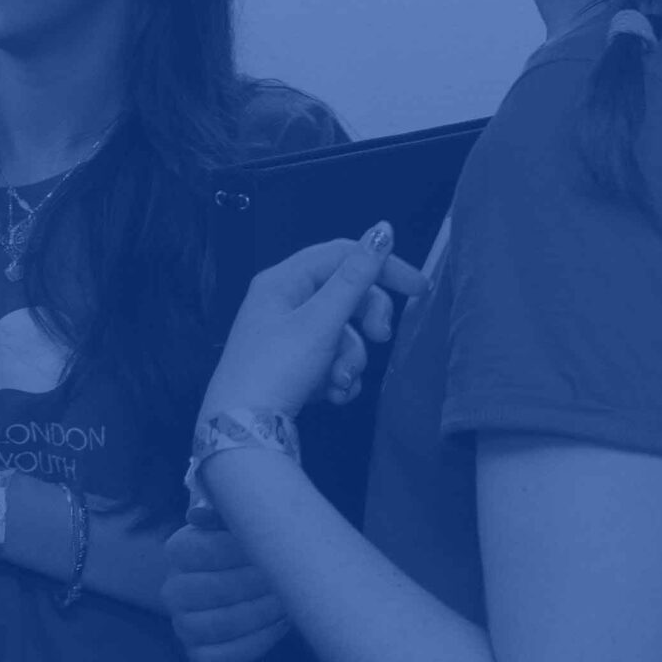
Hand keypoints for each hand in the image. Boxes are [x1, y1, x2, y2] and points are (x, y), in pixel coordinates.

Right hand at [164, 523, 288, 661]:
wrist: (250, 585)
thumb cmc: (247, 549)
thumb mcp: (239, 523)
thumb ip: (228, 513)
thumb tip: (200, 514)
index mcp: (179, 550)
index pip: (197, 549)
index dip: (236, 551)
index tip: (271, 548)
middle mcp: (174, 590)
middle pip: (211, 590)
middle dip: (255, 584)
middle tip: (288, 578)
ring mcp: (184, 626)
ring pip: (219, 626)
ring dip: (260, 614)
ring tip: (288, 602)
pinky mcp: (199, 655)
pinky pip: (223, 658)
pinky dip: (256, 643)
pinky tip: (280, 626)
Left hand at [204, 224, 422, 419]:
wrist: (242, 431)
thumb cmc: (277, 368)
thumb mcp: (321, 321)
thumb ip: (356, 277)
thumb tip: (382, 230)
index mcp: (283, 280)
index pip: (343, 255)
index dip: (383, 266)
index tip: (419, 289)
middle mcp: (283, 301)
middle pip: (345, 295)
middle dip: (366, 321)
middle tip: (381, 337)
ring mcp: (287, 336)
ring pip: (341, 334)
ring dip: (350, 359)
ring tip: (339, 382)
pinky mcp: (292, 366)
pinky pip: (330, 360)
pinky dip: (338, 376)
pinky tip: (333, 395)